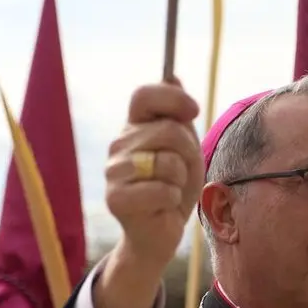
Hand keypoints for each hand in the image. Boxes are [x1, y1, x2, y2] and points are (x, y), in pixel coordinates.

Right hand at [106, 79, 203, 270]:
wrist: (160, 233)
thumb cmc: (174, 188)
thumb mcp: (185, 149)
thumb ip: (178, 117)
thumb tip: (173, 74)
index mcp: (134, 128)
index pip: (144, 95)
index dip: (173, 98)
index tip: (194, 111)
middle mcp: (119, 145)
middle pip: (167, 130)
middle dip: (188, 152)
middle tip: (182, 172)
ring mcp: (114, 171)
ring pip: (167, 162)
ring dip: (180, 179)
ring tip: (170, 189)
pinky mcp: (116, 198)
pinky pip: (163, 188)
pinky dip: (173, 199)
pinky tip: (162, 206)